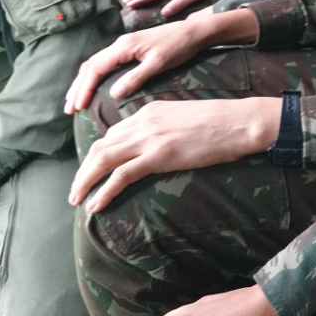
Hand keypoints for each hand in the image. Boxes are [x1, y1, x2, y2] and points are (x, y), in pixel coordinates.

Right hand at [63, 9, 259, 114]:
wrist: (193, 32)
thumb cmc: (178, 47)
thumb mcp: (159, 64)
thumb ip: (136, 78)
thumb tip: (113, 93)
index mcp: (123, 47)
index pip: (96, 68)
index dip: (84, 88)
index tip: (77, 106)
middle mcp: (119, 45)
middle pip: (90, 66)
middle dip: (77, 88)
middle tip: (68, 109)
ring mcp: (123, 46)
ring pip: (95, 64)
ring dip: (83, 83)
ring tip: (75, 101)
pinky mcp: (130, 50)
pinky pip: (104, 64)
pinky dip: (94, 77)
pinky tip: (92, 88)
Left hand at [69, 97, 280, 210]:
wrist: (240, 121)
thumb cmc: (222, 122)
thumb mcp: (185, 118)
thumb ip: (165, 128)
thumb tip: (159, 147)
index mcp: (149, 110)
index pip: (113, 133)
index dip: (98, 154)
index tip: (92, 171)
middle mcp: (143, 122)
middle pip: (100, 146)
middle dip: (83, 170)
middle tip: (76, 190)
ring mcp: (150, 138)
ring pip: (103, 159)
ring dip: (85, 181)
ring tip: (77, 199)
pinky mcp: (159, 156)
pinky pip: (121, 175)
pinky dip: (104, 190)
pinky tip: (95, 204)